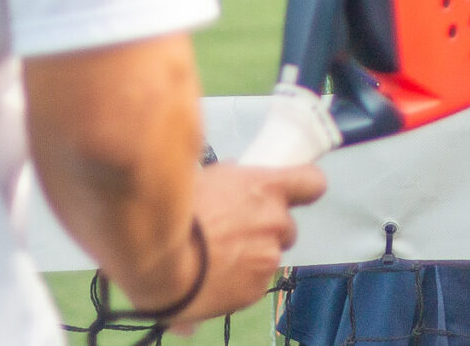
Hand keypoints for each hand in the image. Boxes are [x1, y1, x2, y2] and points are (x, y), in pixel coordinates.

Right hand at [174, 159, 327, 323]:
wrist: (156, 259)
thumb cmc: (172, 209)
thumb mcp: (203, 177)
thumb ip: (231, 180)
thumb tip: (235, 184)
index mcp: (266, 188)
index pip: (312, 182)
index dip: (303, 188)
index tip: (292, 193)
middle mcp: (275, 222)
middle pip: (287, 226)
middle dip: (266, 230)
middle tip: (234, 233)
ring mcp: (267, 258)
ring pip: (268, 257)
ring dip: (250, 258)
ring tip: (213, 261)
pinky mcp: (255, 291)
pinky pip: (252, 284)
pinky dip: (237, 283)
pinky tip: (210, 279)